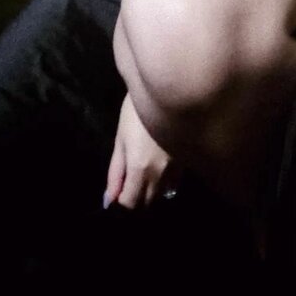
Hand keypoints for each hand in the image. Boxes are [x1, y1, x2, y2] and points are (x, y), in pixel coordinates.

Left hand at [105, 92, 180, 208]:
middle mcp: (160, 174)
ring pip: (163, 194)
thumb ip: (115, 172)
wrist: (165, 91)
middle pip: (148, 202)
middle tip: (128, 186)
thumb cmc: (136, 113)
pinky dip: (165, 183)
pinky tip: (159, 170)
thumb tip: (109, 199)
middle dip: (136, 199)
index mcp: (140, 169)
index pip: (130, 203)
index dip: (121, 204)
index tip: (116, 198)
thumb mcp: (120, 140)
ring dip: (151, 192)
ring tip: (143, 177)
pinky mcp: (187, 161)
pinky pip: (175, 183)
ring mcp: (177, 169)